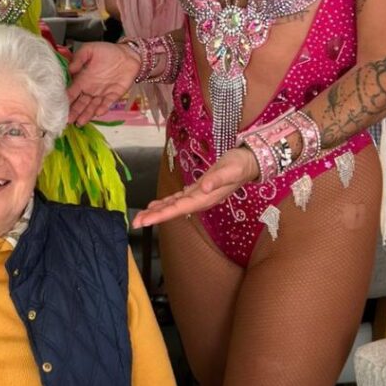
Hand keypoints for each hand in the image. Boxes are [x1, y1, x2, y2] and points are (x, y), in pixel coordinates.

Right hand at [67, 42, 139, 124]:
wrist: (128, 54)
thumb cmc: (108, 51)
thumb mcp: (90, 49)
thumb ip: (79, 58)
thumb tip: (70, 69)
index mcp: (83, 79)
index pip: (72, 92)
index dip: (66, 100)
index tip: (59, 108)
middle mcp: (91, 89)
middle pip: (81, 103)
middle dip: (74, 112)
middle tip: (68, 121)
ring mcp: (103, 93)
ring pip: (92, 106)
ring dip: (86, 114)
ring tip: (80, 122)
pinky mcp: (114, 95)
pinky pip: (107, 103)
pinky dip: (103, 108)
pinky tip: (98, 113)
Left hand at [133, 147, 259, 227]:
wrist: (249, 162)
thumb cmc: (239, 165)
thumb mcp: (231, 169)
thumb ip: (218, 179)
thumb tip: (205, 187)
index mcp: (205, 198)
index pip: (179, 208)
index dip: (162, 214)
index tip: (146, 220)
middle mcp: (200, 200)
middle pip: (173, 211)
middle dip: (154, 216)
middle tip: (135, 223)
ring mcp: (198, 196)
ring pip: (174, 206)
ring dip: (157, 211)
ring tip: (141, 217)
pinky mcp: (198, 190)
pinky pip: (178, 199)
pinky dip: (166, 202)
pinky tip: (156, 205)